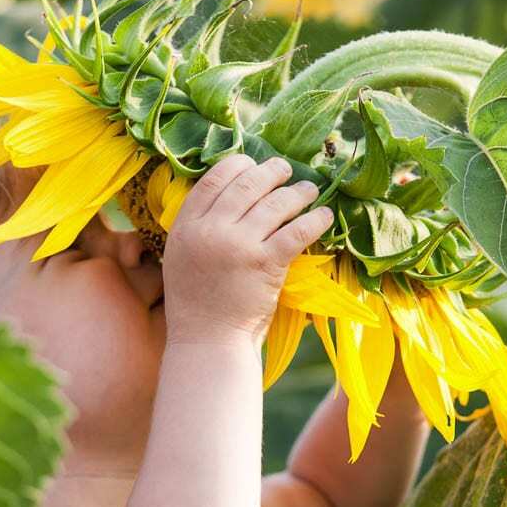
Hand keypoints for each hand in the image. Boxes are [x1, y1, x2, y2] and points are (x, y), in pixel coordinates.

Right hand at [162, 154, 332, 347]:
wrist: (208, 342)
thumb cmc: (197, 304)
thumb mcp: (182, 257)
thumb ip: (200, 227)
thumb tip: (231, 195)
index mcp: (186, 226)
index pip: (214, 179)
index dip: (238, 165)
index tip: (253, 165)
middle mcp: (211, 231)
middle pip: (247, 184)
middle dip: (272, 171)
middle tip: (286, 170)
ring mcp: (239, 246)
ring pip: (276, 203)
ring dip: (298, 192)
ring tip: (309, 190)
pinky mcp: (266, 264)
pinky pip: (297, 231)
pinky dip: (315, 219)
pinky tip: (324, 216)